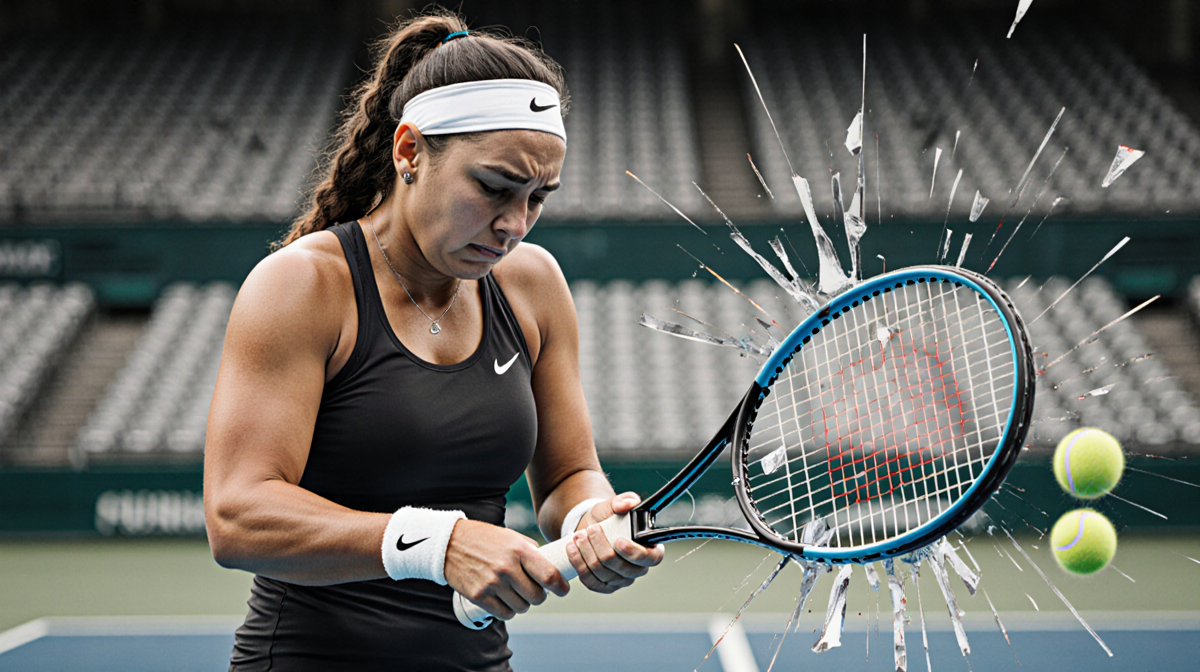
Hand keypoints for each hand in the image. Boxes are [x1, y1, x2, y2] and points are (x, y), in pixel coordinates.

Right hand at [443, 519, 569, 620]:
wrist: (450, 543)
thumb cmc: (484, 538)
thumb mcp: (511, 536)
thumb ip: (530, 551)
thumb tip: (551, 566)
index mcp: (519, 550)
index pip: (548, 575)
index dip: (560, 587)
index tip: (563, 590)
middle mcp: (507, 568)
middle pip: (537, 596)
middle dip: (539, 596)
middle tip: (534, 591)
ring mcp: (492, 583)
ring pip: (522, 607)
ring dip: (523, 604)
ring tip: (516, 593)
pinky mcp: (479, 596)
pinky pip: (504, 614)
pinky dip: (508, 610)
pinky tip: (505, 601)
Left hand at [566, 492, 664, 593]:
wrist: (590, 529)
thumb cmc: (607, 519)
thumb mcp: (612, 506)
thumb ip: (622, 501)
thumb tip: (630, 502)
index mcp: (650, 549)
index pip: (650, 559)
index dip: (634, 552)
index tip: (618, 540)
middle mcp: (638, 569)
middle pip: (621, 567)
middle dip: (601, 547)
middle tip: (591, 530)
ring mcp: (621, 580)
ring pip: (603, 573)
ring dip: (587, 552)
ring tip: (578, 536)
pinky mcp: (604, 586)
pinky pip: (591, 582)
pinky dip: (579, 564)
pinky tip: (572, 550)